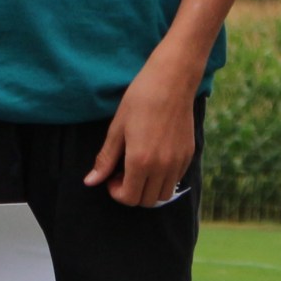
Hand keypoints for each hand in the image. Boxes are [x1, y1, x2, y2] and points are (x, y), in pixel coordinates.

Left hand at [85, 53, 199, 207]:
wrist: (173, 80)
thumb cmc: (141, 99)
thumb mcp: (117, 128)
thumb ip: (105, 159)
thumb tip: (90, 182)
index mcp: (140, 161)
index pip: (129, 198)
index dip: (116, 192)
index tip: (112, 176)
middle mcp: (162, 166)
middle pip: (147, 200)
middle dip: (132, 192)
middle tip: (124, 173)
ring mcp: (178, 160)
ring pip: (164, 193)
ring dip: (150, 188)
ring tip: (141, 168)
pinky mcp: (189, 152)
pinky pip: (176, 178)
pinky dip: (164, 177)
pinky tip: (156, 158)